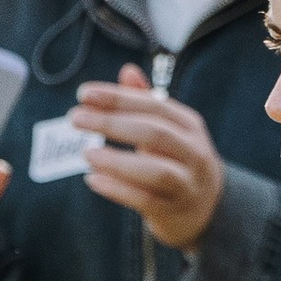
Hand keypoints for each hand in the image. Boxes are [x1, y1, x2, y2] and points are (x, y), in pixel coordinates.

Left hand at [72, 64, 225, 247]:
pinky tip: (92, 180)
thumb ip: (146, 102)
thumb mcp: (167, 129)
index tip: (83, 94)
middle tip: (75, 118)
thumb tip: (127, 70)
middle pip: (154, 132)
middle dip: (112, 123)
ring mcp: (187, 183)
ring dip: (117, 161)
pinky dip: (118, 189)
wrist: (206, 209)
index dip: (117, 97)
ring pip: (155, 170)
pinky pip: (145, 200)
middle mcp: (193, 151)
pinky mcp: (173, 210)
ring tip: (86, 153)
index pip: (153, 104)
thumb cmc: (176, 161)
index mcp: (189, 125)